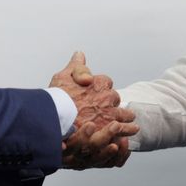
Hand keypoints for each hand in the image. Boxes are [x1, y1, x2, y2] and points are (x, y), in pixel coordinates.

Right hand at [50, 52, 137, 168]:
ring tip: (130, 121)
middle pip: (115, 98)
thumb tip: (80, 54)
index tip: (97, 93)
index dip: (100, 87)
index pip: (106, 82)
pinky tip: (132, 129)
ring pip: (124, 115)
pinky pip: (122, 130)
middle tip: (108, 108)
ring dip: (126, 117)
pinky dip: (126, 130)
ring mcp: (109, 115)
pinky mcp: (108, 130)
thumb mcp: (63, 77)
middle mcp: (106, 97)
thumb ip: (75, 67)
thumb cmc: (57, 100)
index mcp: (98, 83)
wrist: (54, 121)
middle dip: (111, 103)